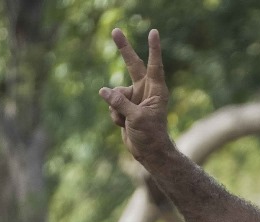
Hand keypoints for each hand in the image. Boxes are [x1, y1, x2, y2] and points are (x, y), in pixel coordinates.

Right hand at [98, 28, 171, 162]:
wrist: (149, 152)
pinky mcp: (125, 107)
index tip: (153, 32)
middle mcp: (145, 90)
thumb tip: (103, 91)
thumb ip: (121, 103)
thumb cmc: (150, 135)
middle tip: (115, 30)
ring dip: (116, 108)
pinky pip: (112, 105)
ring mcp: (134, 98)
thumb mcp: (136, 118)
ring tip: (126, 121)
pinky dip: (115, 116)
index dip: (153, 49)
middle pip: (132, 65)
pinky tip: (124, 125)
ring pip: (115, 93)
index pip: (154, 66)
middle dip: (123, 49)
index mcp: (156, 91)